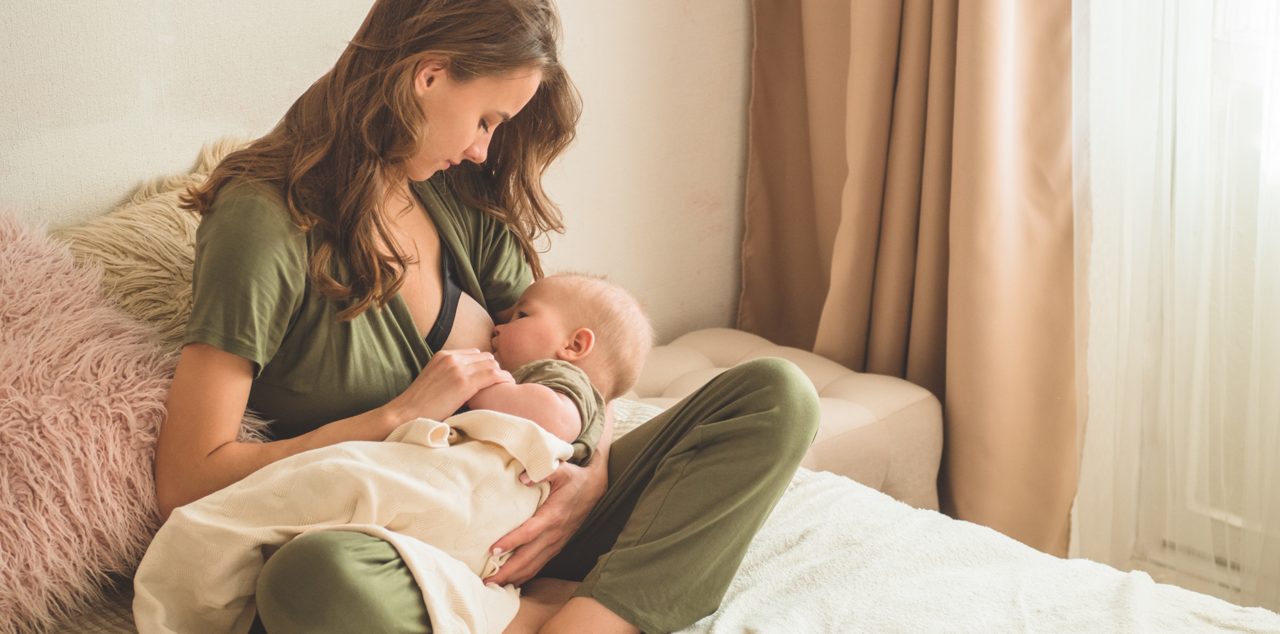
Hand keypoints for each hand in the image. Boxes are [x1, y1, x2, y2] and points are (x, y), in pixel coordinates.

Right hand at [383, 349, 512, 428]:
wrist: (405, 413)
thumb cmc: (420, 404)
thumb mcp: (434, 379)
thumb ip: (449, 374)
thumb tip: (468, 381)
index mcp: (443, 355)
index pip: (475, 353)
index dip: (485, 365)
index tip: (491, 377)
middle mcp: (451, 358)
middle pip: (485, 357)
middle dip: (495, 369)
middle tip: (501, 383)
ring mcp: (457, 369)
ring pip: (492, 364)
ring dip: (501, 374)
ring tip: (507, 385)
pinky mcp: (463, 383)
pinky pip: (493, 375)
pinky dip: (503, 379)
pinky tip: (508, 386)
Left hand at [484, 458, 606, 586]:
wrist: (595, 488)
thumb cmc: (575, 479)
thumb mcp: (561, 469)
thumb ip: (542, 472)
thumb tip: (522, 478)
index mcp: (552, 516)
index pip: (529, 533)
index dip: (511, 542)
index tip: (493, 550)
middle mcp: (554, 534)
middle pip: (528, 558)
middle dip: (507, 572)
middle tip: (486, 580)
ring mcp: (556, 543)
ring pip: (533, 566)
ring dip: (514, 577)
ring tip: (494, 585)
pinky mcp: (556, 546)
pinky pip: (539, 565)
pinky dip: (525, 575)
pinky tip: (512, 581)